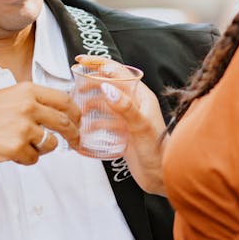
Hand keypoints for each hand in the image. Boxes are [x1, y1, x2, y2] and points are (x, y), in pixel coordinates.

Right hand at [0, 82, 80, 164]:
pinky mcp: (15, 147)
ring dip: (42, 148)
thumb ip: (34, 102)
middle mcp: (28, 106)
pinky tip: (10, 150)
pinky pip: (34, 158)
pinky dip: (25, 158)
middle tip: (75, 142)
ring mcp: (22, 127)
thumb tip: (62, 114)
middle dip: (73, 135)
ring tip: (23, 144)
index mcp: (28, 90)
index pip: (64, 101)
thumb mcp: (11, 95)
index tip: (79, 122)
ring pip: (50, 144)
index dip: (76, 114)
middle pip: (64, 123)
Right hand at [72, 55, 167, 192]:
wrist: (162, 178)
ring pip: (105, 102)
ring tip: (78, 106)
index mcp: (141, 96)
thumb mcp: (141, 127)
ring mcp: (127, 118)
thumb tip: (107, 87)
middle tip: (75, 83)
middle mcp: (134, 104)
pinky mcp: (122, 132)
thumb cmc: (158, 153)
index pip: (118, 72)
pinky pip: (104, 121)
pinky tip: (85, 127)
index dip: (99, 64)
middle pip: (109, 84)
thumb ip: (125, 107)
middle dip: (91, 82)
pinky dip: (93, 121)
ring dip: (90, 101)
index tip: (82, 61)